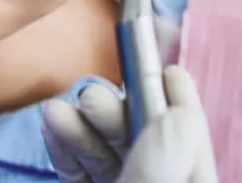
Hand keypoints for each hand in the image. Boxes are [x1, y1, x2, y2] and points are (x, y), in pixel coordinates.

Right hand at [42, 65, 217, 182]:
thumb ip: (158, 163)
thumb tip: (179, 112)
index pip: (189, 141)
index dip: (179, 102)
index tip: (170, 70)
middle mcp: (156, 181)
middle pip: (141, 140)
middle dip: (114, 113)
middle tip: (91, 98)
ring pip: (105, 152)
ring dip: (80, 127)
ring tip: (55, 112)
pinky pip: (79, 168)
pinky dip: (64, 148)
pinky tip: (52, 128)